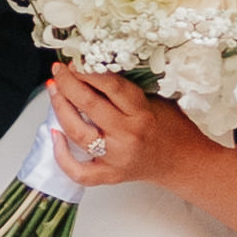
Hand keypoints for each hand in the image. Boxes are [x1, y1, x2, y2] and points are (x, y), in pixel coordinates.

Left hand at [42, 67, 196, 194]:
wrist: (182, 161)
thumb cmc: (171, 128)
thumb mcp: (156, 100)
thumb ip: (127, 90)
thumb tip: (92, 69)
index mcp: (142, 113)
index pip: (110, 86)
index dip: (88, 71)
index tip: (76, 61)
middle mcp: (127, 136)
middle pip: (89, 105)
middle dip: (68, 84)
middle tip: (59, 71)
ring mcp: (116, 158)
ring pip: (78, 133)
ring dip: (60, 109)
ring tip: (54, 91)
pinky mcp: (110, 175)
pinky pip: (79, 171)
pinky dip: (61, 155)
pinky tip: (54, 134)